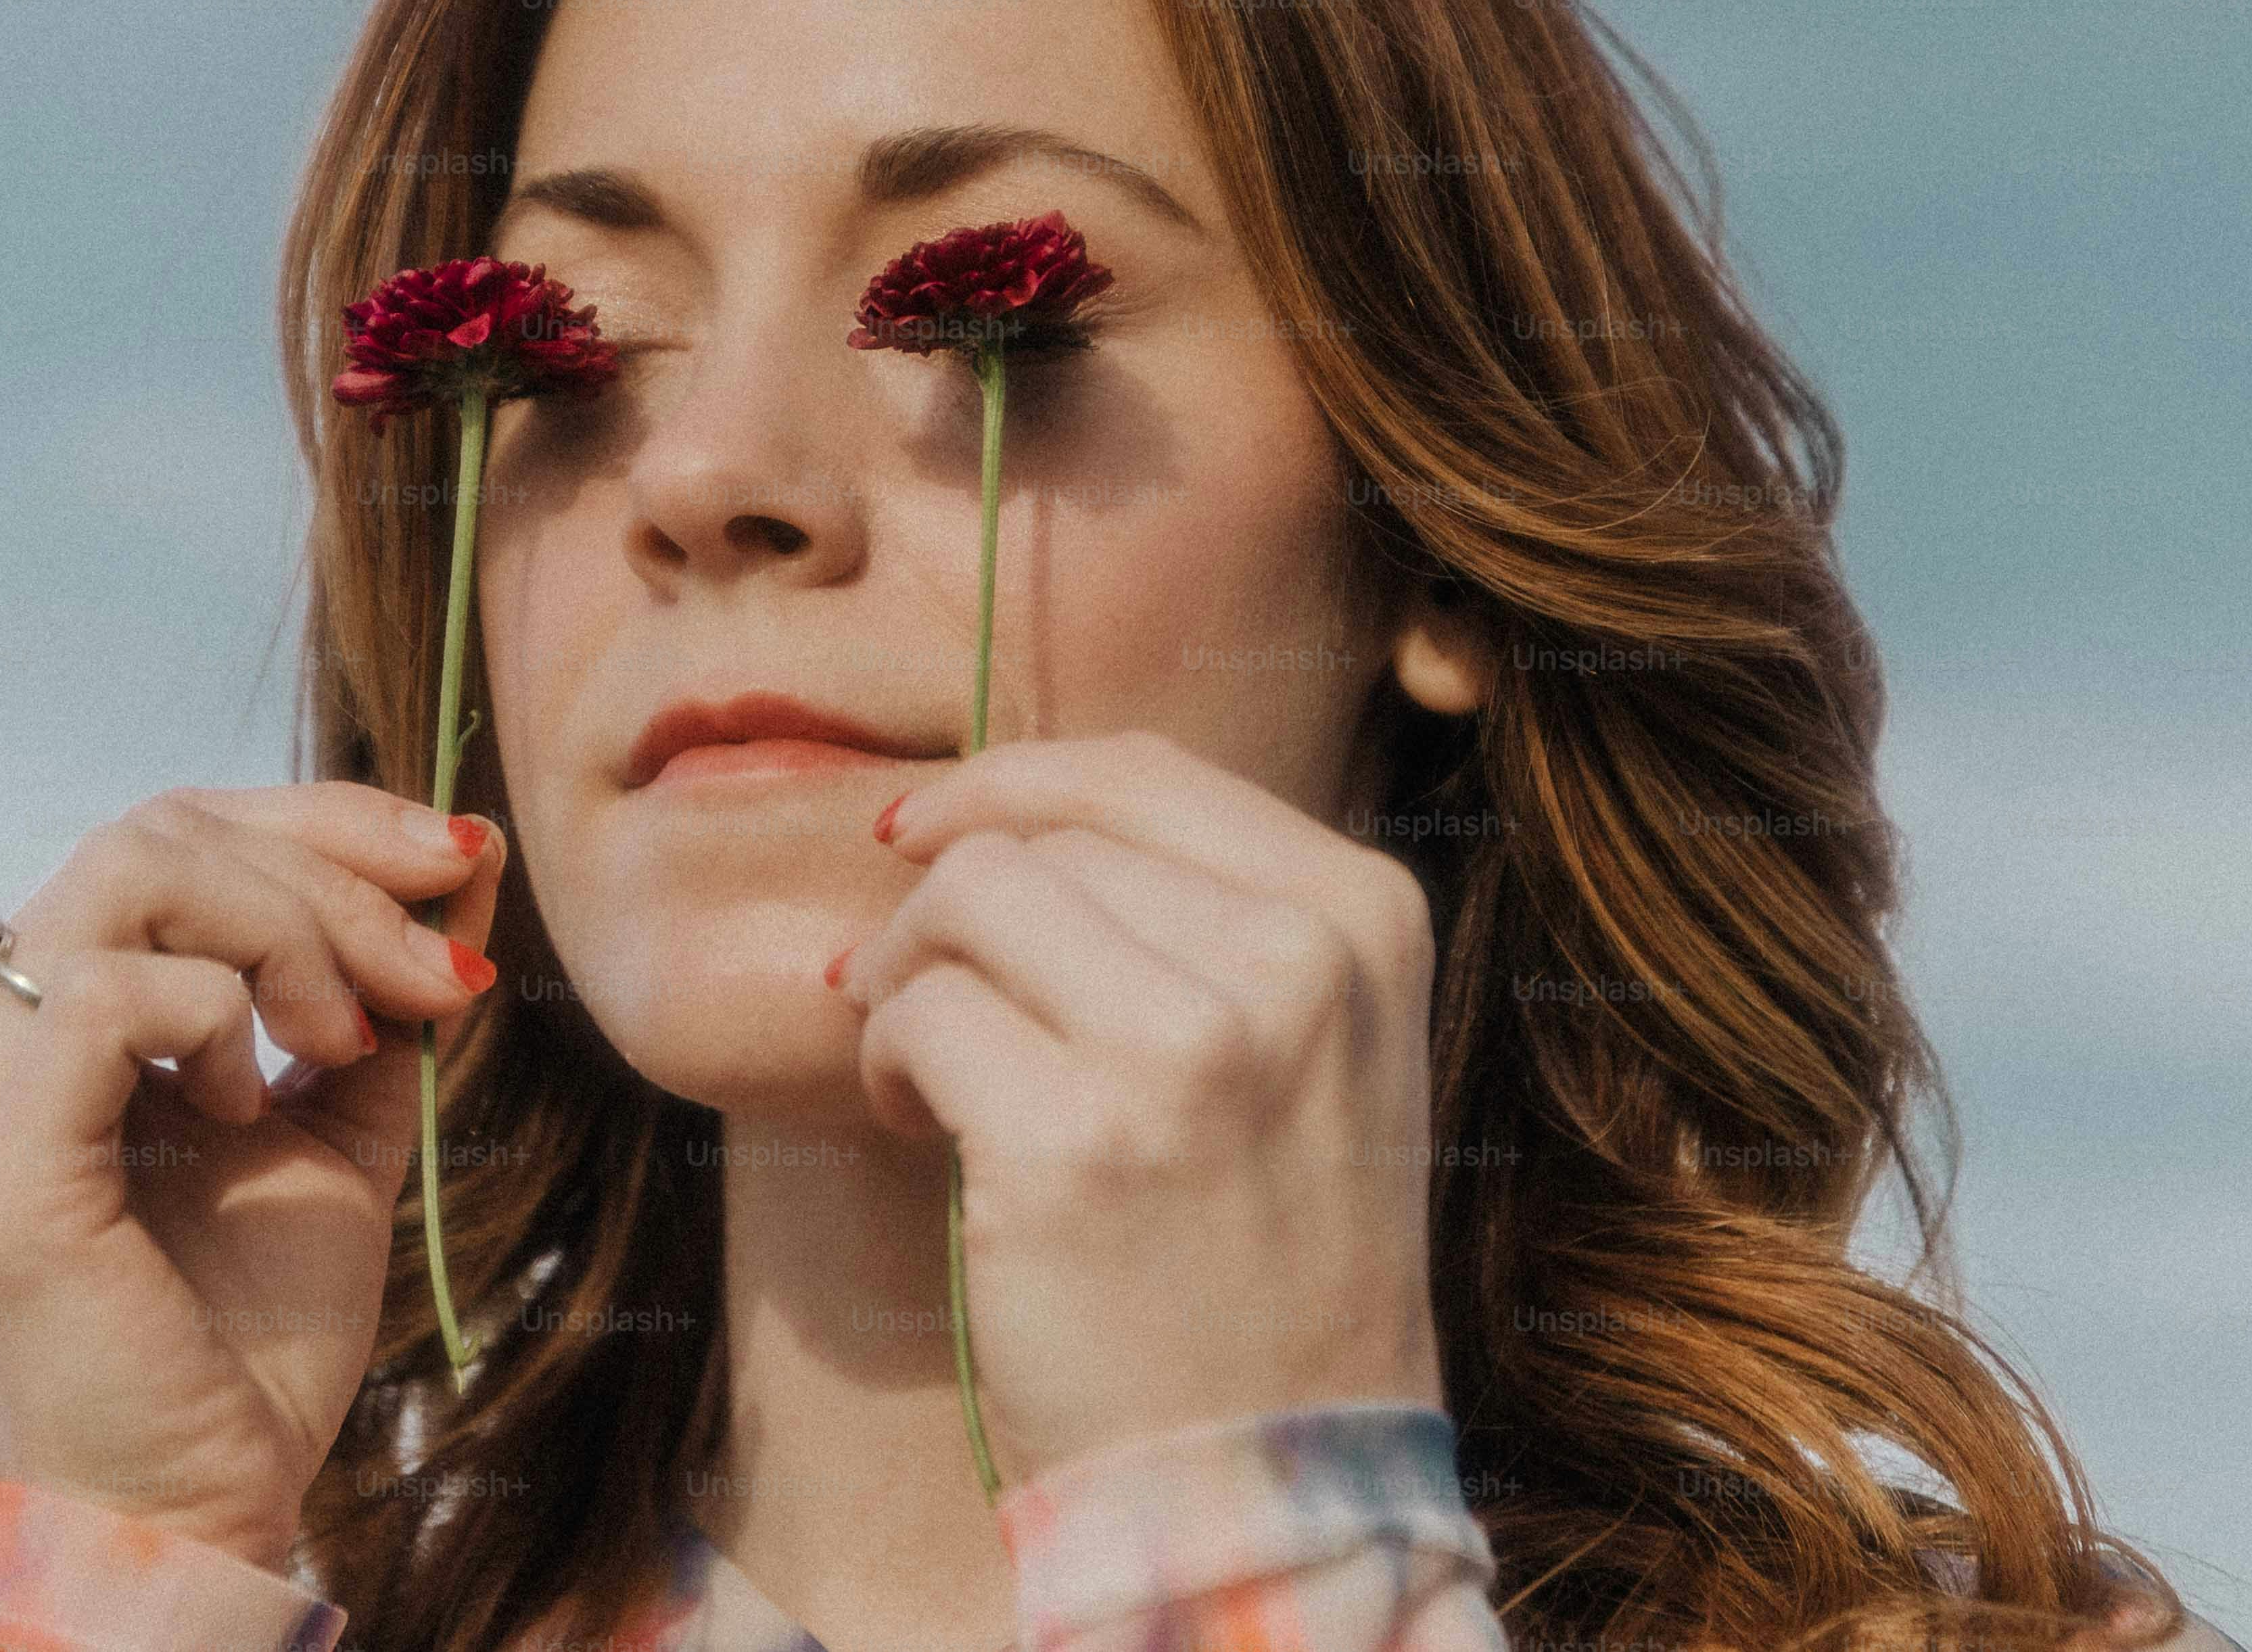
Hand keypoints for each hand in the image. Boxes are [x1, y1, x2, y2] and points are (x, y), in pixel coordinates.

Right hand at [0, 783, 505, 1572]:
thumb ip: (390, 983)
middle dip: (337, 876)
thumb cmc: (247, 1332)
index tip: (460, 868)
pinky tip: (251, 1107)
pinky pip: (115, 993)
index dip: (328, 822)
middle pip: (163, 829)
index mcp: (42, 1010)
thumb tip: (473, 843)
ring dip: (293, 933)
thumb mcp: (345, 1114)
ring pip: (137, 870)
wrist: (204, 1502)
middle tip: (439, 981)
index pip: (175, 831)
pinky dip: (223, 1018)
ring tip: (350, 1042)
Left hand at [833, 729, 1448, 1486]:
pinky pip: (920, 1015)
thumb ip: (1212, 914)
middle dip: (945, 907)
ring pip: (969, 898)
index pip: (1145, 772)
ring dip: (906, 974)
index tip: (926, 833)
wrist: (1271, 1479)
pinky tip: (923, 1129)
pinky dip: (887, 1061)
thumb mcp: (1316, 1048)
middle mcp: (1295, 964)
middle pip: (1041, 837)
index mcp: (1364, 917)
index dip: (1010, 783)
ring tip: (926, 1068)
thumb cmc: (1269, 1259)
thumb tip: (1009, 809)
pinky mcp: (1076, 1141)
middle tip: (923, 1002)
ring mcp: (1190, 1050)